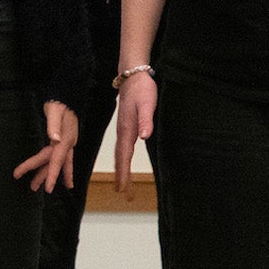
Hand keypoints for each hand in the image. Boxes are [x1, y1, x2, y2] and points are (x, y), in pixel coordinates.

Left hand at [13, 101, 79, 193]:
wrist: (66, 97)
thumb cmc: (59, 103)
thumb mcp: (55, 111)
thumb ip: (53, 125)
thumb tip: (54, 139)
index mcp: (65, 140)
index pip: (57, 161)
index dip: (52, 175)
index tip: (48, 188)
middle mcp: (67, 144)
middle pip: (55, 164)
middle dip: (45, 177)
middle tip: (32, 188)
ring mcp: (66, 143)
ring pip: (57, 162)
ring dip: (47, 173)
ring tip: (36, 185)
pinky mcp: (63, 140)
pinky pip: (59, 158)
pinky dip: (55, 167)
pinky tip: (51, 172)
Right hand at [113, 70, 155, 192]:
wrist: (133, 75)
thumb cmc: (142, 89)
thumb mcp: (147, 104)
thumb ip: (146, 120)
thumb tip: (144, 137)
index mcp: (127, 130)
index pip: (124, 156)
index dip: (124, 173)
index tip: (122, 188)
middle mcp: (123, 132)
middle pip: (120, 158)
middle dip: (121, 177)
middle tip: (123, 193)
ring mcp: (124, 129)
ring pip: (121, 154)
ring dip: (121, 169)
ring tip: (122, 184)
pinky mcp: (127, 126)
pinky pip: (123, 147)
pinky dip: (123, 159)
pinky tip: (124, 162)